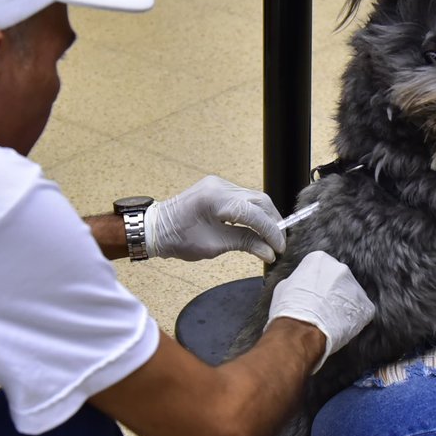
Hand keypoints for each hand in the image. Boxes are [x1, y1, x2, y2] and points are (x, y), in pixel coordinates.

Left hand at [145, 176, 285, 262]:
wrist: (156, 228)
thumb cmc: (178, 238)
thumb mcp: (214, 246)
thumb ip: (245, 244)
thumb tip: (268, 251)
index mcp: (216, 199)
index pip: (255, 213)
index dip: (271, 231)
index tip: (279, 248)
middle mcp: (220, 186)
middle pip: (260, 201)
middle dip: (273, 222)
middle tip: (279, 244)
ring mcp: (219, 184)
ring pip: (254, 198)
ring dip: (265, 217)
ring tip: (271, 238)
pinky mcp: (218, 187)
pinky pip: (244, 197)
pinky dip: (254, 212)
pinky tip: (257, 227)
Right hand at [267, 251, 375, 371]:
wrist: (300, 332)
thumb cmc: (289, 311)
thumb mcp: (284, 287)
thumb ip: (298, 280)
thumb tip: (300, 285)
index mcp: (320, 259)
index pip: (321, 267)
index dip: (316, 282)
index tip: (313, 293)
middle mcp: (341, 268)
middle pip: (339, 278)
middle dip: (332, 292)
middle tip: (323, 307)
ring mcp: (355, 287)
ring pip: (351, 295)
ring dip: (343, 305)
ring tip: (331, 319)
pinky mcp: (366, 307)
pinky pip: (361, 312)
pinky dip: (354, 319)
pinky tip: (341, 327)